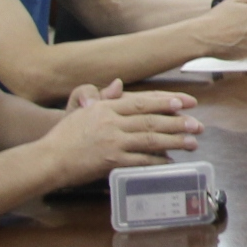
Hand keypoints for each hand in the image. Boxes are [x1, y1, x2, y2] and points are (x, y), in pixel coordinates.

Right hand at [42, 88, 202, 182]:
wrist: (49, 158)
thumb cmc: (65, 134)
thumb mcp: (84, 110)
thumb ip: (104, 98)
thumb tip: (119, 85)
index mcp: (107, 108)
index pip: (142, 102)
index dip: (165, 102)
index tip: (185, 102)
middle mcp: (112, 123)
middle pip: (151, 121)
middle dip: (178, 122)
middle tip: (198, 125)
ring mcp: (113, 143)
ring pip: (150, 140)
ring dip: (174, 142)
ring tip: (192, 143)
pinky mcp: (112, 162)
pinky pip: (140, 161)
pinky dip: (157, 161)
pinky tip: (170, 161)